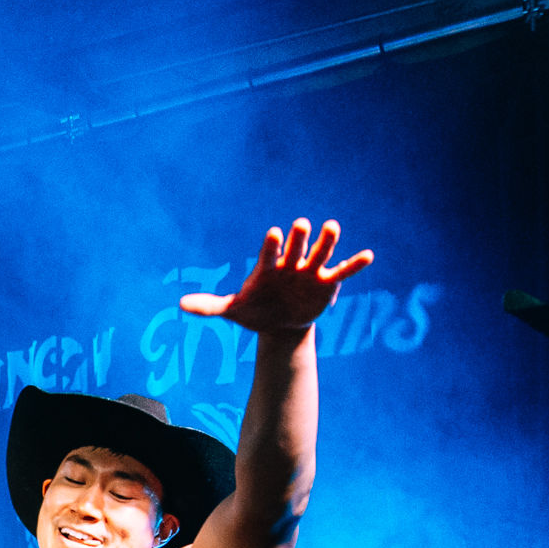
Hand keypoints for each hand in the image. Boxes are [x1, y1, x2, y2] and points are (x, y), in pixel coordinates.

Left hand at [178, 219, 372, 335]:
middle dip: (299, 237)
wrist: (278, 323)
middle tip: (301, 224)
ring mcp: (310, 271)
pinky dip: (353, 265)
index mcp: (268, 266)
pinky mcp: (326, 283)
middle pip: (296, 247)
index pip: (269, 252)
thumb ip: (210, 306)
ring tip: (332, 227)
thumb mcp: (232, 310)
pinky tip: (368, 256)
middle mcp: (291, 263)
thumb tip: (180, 304)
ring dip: (327, 241)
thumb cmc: (254, 310)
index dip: (272, 244)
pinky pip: (342, 272)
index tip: (274, 234)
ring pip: (320, 253)